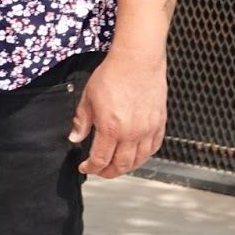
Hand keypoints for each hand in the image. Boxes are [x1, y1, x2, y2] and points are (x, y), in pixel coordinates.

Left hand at [69, 50, 167, 178]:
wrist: (137, 62)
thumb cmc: (112, 75)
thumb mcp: (88, 98)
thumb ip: (82, 121)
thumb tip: (75, 137)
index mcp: (111, 128)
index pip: (100, 159)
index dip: (91, 168)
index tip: (85, 168)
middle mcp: (131, 134)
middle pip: (121, 165)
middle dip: (108, 172)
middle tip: (99, 171)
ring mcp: (148, 130)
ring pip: (138, 160)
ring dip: (126, 167)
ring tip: (116, 167)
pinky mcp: (159, 124)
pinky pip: (153, 148)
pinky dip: (144, 156)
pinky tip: (136, 155)